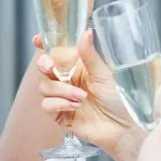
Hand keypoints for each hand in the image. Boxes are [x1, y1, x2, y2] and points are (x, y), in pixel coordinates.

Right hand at [34, 29, 143, 160]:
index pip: (55, 52)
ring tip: (82, 97)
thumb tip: (86, 33)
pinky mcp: (61, 115)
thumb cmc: (119, 100)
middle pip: (43, 68)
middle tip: (51, 67)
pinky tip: (75, 107)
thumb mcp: (104, 74)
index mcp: (77, 66)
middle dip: (44, 64)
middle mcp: (68, 80)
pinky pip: (46, 105)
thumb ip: (90, 55)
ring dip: (61, 90)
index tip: (37, 40)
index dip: (43, 45)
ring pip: (44, 87)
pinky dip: (59, 104)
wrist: (123, 127)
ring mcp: (63, 97)